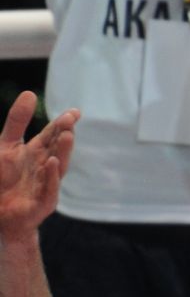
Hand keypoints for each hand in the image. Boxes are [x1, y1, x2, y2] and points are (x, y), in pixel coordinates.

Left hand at [0, 93, 77, 243]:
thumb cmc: (2, 178)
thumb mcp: (5, 145)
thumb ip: (17, 121)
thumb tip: (30, 93)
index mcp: (38, 152)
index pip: (53, 135)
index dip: (63, 123)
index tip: (74, 111)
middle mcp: (45, 166)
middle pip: (58, 148)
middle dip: (64, 134)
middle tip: (69, 119)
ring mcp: (46, 184)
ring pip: (58, 166)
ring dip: (64, 152)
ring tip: (68, 136)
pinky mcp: (42, 203)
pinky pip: (48, 189)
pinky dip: (51, 177)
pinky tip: (52, 163)